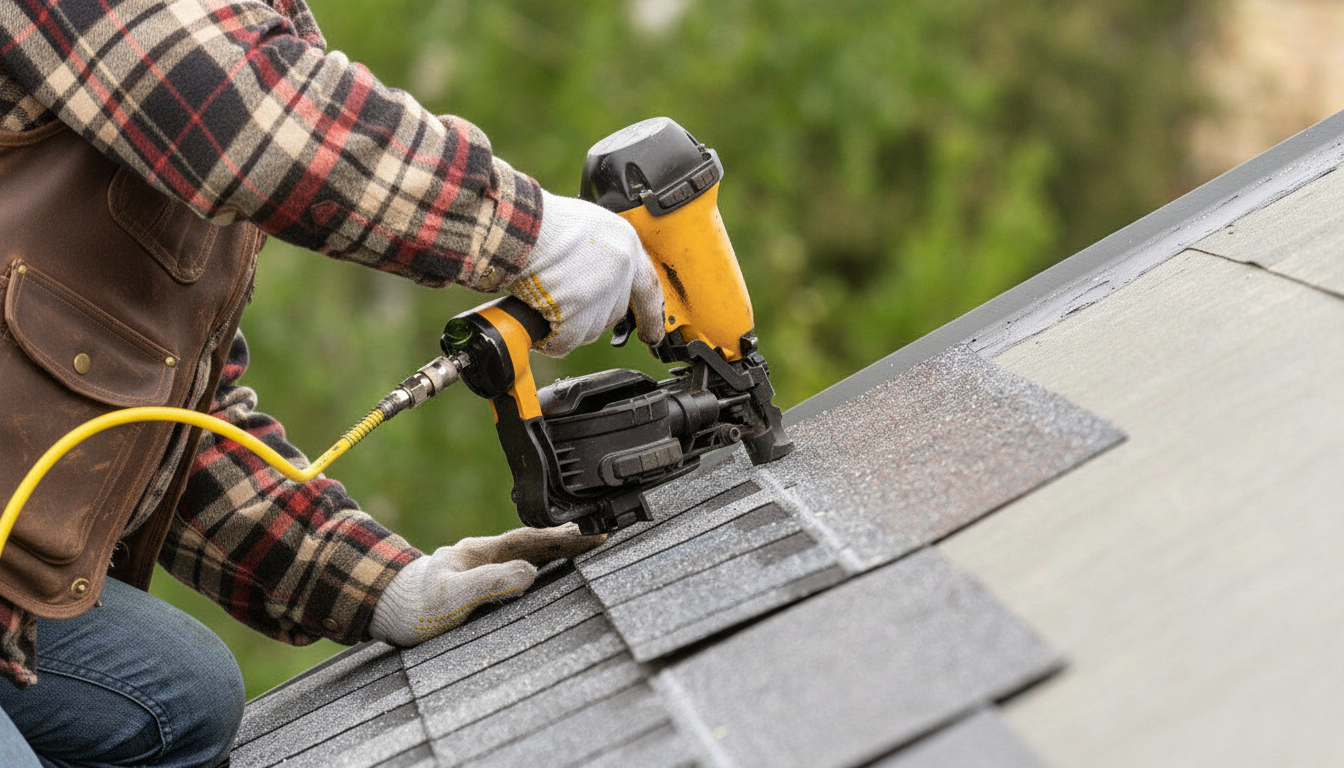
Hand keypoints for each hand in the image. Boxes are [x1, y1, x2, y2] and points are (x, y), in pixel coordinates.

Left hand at [369, 523, 605, 645]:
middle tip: (601, 534)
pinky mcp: (477, 581)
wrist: (384, 611)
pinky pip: (516, 566)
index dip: (563, 539)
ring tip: (584, 546)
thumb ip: (490, 583)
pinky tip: (548, 568)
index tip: (592, 535)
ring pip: (526, 553)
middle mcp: (482, 554)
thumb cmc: (413, 608)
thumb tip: (529, 573)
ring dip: (556, 550)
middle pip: (534, 542)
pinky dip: (539, 564)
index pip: (531, 540)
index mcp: (479, 551)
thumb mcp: (452, 597)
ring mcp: (479, 565)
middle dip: (567, 539)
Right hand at [506, 190, 664, 356]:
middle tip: (566, 307)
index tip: (653, 334)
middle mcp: (620, 269)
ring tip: (544, 302)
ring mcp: (601, 293)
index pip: (648, 287)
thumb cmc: (542, 221)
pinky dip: (552, 340)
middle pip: (614, 313)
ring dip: (568, 326)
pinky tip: (540, 326)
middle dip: (590, 316)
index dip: (651, 314)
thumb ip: (601, 251)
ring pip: (591, 329)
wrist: (520, 226)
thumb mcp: (587, 226)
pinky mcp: (577, 313)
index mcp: (625, 243)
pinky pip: (568, 341)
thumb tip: (595, 273)